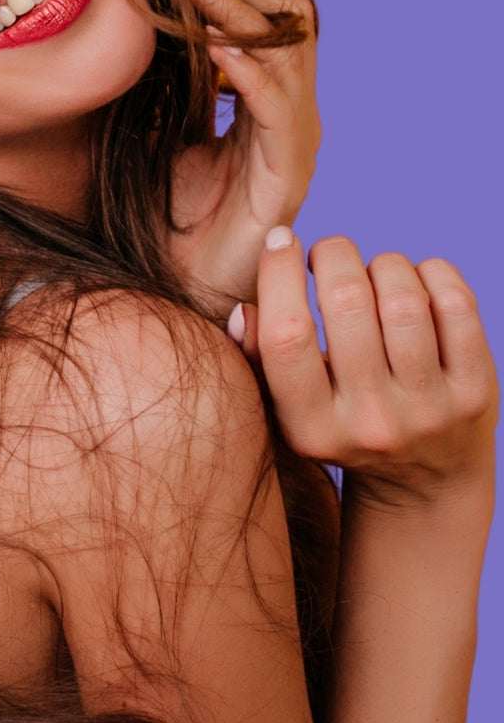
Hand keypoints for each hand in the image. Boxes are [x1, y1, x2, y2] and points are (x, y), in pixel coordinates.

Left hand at [167, 0, 319, 315]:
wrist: (177, 289)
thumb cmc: (165, 215)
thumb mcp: (155, 130)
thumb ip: (158, 80)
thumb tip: (120, 17)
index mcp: (264, 98)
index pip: (263, 13)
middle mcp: (291, 112)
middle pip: (285, 17)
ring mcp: (295, 141)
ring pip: (285, 52)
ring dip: (237, 8)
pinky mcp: (288, 174)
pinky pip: (275, 107)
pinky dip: (247, 68)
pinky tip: (214, 43)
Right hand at [231, 229, 497, 501]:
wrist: (425, 481)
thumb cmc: (343, 424)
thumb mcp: (291, 409)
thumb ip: (260, 358)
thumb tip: (245, 309)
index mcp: (313, 429)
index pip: (286, 336)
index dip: (277, 273)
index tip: (279, 241)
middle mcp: (372, 423)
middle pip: (346, 302)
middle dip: (334, 254)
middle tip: (329, 254)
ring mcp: (431, 409)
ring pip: (403, 297)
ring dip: (383, 264)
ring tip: (374, 274)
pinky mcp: (477, 392)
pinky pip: (455, 304)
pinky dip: (432, 273)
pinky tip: (416, 282)